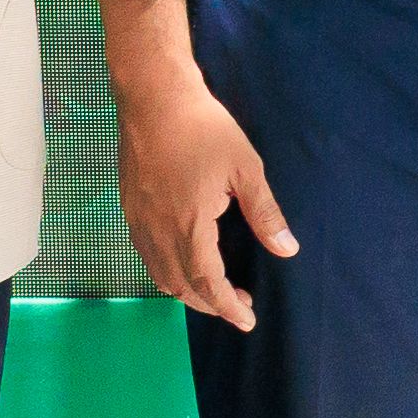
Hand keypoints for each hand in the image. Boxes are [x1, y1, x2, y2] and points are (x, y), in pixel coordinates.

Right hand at [115, 58, 296, 327]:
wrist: (153, 97)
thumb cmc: (203, 128)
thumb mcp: (246, 169)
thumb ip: (265, 214)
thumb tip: (287, 250)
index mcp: (189, 226)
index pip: (208, 283)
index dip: (228, 307)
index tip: (247, 320)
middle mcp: (158, 231)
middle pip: (181, 286)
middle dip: (210, 303)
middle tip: (239, 305)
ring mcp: (139, 221)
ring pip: (160, 274)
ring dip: (187, 291)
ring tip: (214, 290)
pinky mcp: (130, 209)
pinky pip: (146, 256)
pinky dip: (167, 271)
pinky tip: (183, 262)